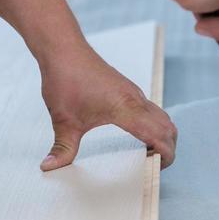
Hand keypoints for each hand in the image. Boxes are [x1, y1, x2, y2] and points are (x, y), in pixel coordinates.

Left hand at [39, 44, 176, 170]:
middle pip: (168, 127)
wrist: (64, 49)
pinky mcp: (128, 89)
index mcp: (125, 108)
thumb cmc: (66, 79)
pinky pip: (151, 110)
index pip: (159, 135)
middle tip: (153, 167)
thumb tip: (50, 167)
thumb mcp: (63, 120)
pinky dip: (153, 125)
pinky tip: (136, 135)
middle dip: (168, 149)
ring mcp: (134, 93)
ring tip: (147, 154)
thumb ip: (62, 148)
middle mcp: (135, 99)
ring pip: (162, 117)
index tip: (158, 169)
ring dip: (162, 136)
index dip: (166, 155)